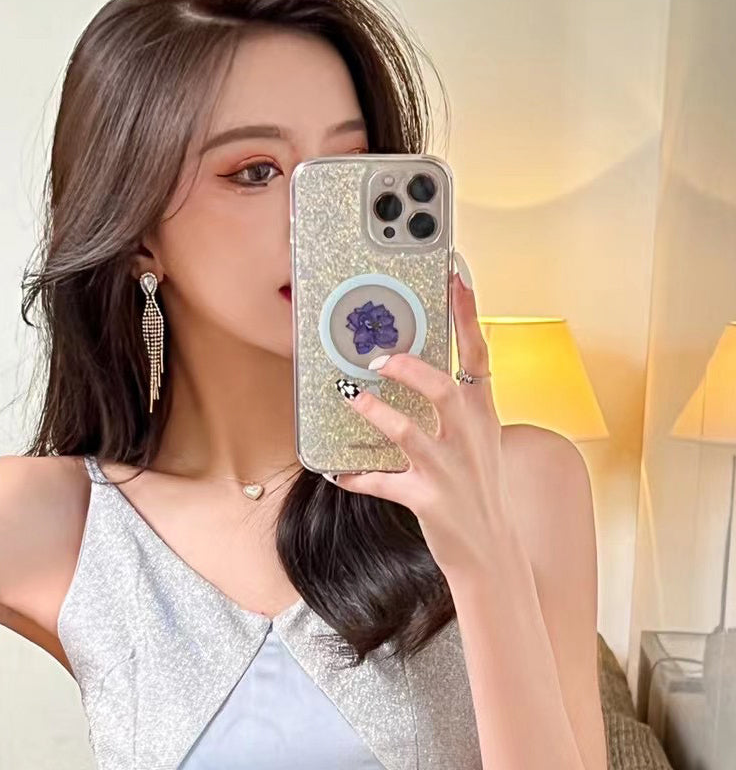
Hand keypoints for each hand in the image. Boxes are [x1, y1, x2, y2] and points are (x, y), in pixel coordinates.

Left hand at [329, 256, 516, 578]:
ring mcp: (449, 470)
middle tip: (377, 356)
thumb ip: (458, 406)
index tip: (455, 277)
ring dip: (375, 413)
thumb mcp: (481, 440)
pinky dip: (357, 476)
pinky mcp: (428, 500)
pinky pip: (383, 482)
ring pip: (408, 432)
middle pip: (442, 388)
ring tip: (350, 397)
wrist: (492, 551)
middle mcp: (469, 437)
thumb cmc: (481, 488)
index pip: (478, 354)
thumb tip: (415, 370)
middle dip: (408, 368)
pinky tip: (336, 471)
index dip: (466, 314)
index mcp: (483, 415)